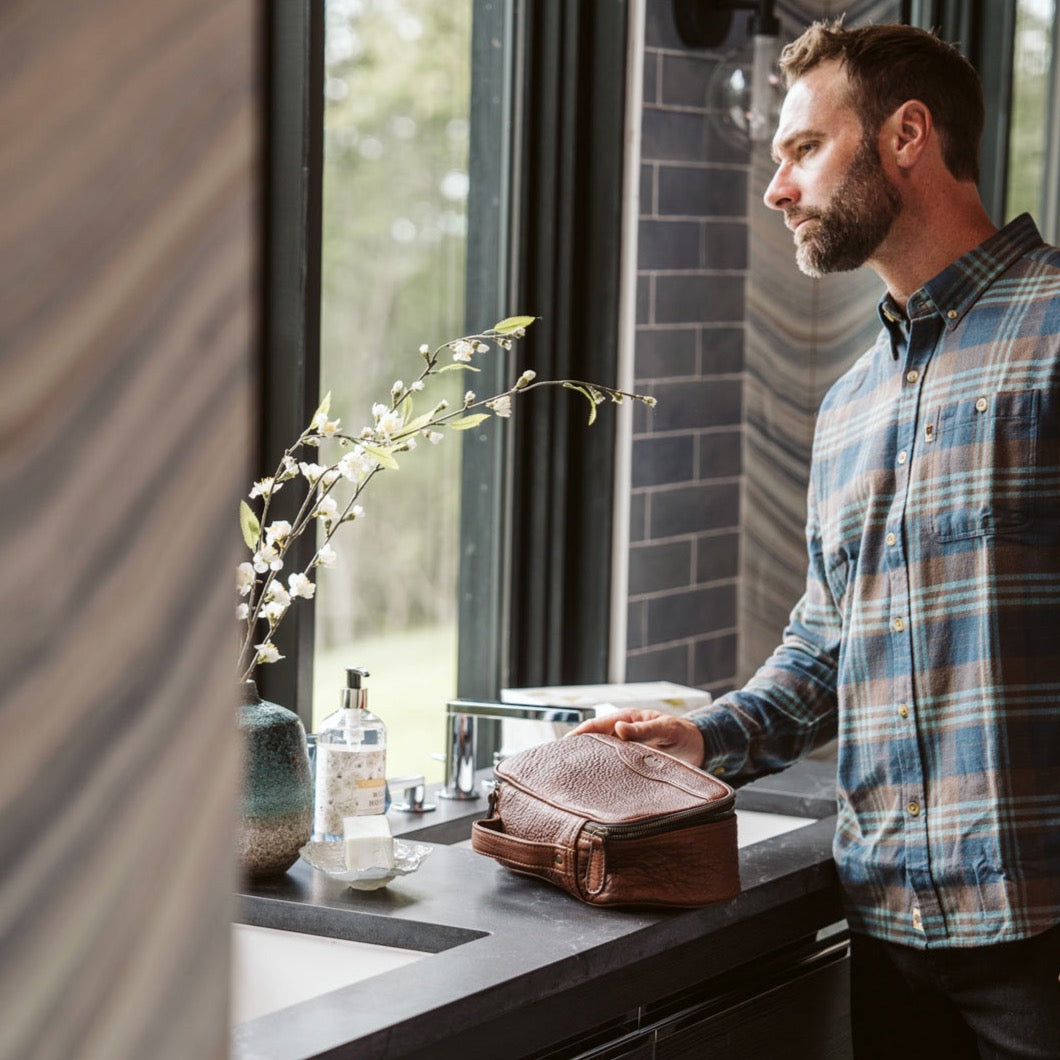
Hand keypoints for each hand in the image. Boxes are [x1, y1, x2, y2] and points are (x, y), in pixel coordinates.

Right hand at [569, 709, 704, 767]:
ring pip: (601, 756)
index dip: (579, 734)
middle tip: (561, 764)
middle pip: (593, 741)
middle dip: (578, 750)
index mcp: (626, 719)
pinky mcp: (631, 764)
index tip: (564, 745)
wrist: (699, 747)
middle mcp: (622, 734)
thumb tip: (619, 728)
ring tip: (573, 777)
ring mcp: (625, 750)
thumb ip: (644, 729)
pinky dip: (604, 774)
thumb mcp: (666, 728)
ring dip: (590, 763)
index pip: (596, 725)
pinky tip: (596, 786)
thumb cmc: (682, 733)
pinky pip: (613, 768)